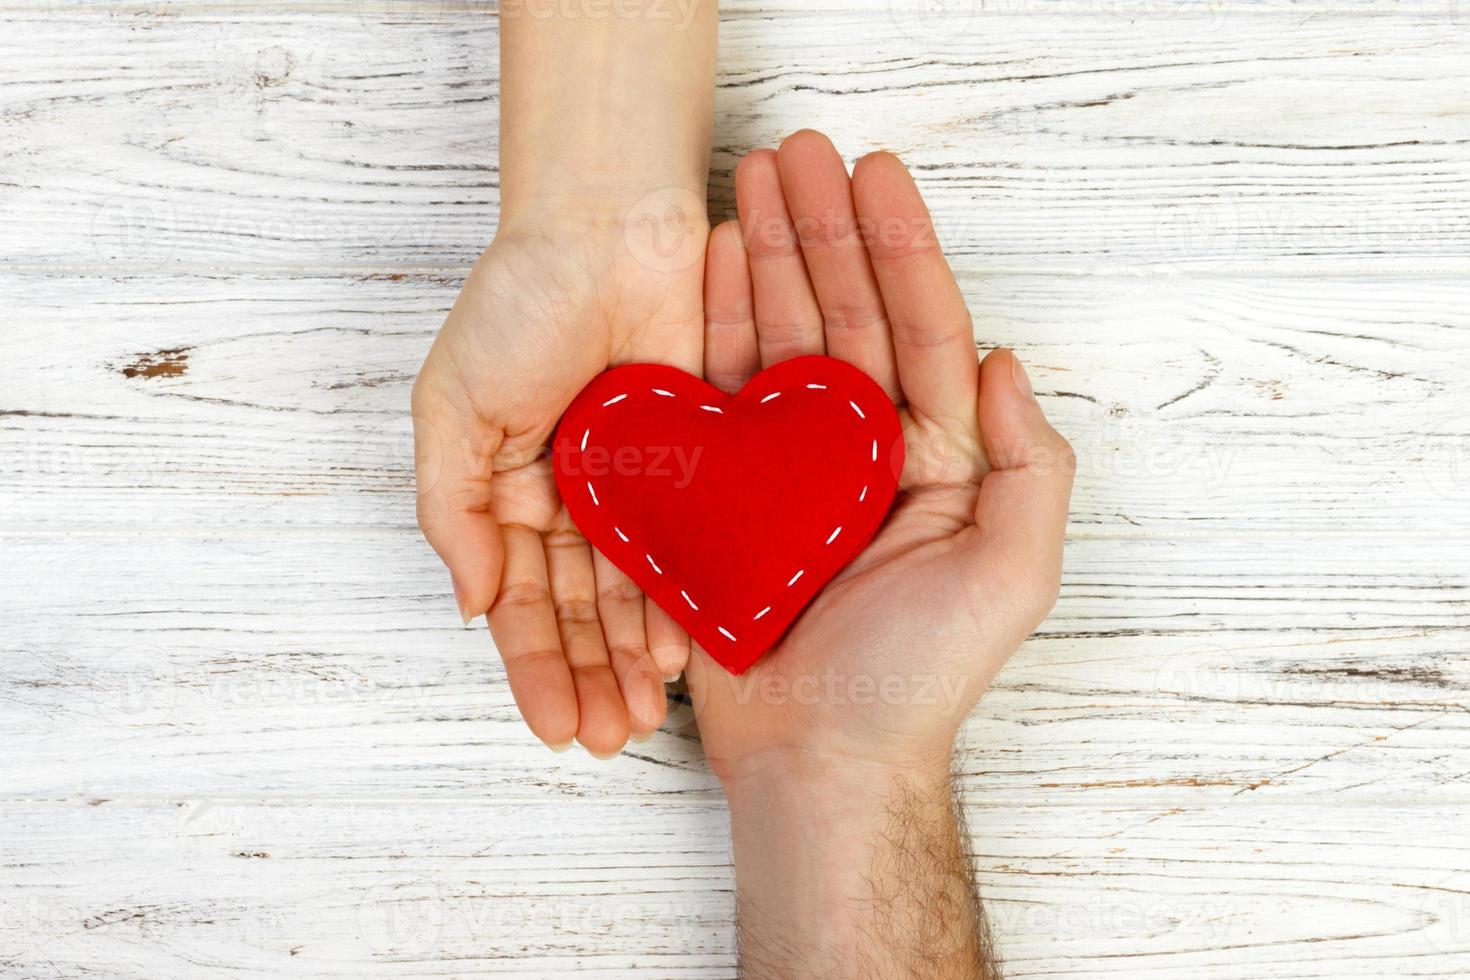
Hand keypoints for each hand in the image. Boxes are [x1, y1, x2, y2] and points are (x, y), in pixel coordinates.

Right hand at [412, 207, 705, 755]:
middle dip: (586, 680)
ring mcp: (636, 485)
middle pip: (576, 612)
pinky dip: (680, 598)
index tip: (550, 729)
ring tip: (642, 721)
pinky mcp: (694, 462)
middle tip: (602, 744)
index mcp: (508, 492)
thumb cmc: (516, 305)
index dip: (532, 668)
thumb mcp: (450, 409)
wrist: (605, 229)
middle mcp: (572, 499)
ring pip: (632, 591)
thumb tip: (468, 604)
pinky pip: (686, 544)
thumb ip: (451, 509)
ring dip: (630, 659)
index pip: (517, 602)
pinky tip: (680, 652)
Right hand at [688, 131, 1074, 783]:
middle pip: (845, 317)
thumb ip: (1031, 466)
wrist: (818, 759)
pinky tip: (709, 269)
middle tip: (793, 153)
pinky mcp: (731, 493)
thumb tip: (1009, 362)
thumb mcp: (1011, 572)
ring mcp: (793, 467)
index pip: (923, 330)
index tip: (874, 174)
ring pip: (781, 339)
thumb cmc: (916, 678)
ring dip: (767, 259)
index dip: (901, 249)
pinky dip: (716, 328)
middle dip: (823, 231)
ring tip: (746, 185)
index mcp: (938, 458)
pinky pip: (723, 397)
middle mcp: (865, 449)